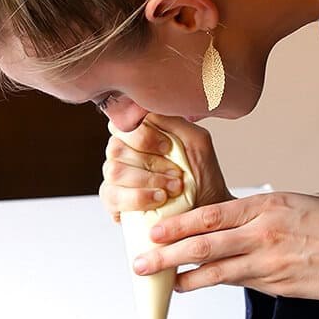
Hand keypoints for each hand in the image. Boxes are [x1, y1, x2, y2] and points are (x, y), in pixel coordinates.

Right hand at [99, 114, 231, 221]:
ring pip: (114, 171)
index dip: (143, 135)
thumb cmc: (202, 176)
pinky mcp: (113, 201)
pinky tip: (159, 200)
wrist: (206, 212)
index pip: (122, 123)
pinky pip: (113, 195)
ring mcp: (115, 177)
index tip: (168, 148)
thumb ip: (173, 120)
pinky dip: (139, 198)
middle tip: (177, 174)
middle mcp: (122, 152)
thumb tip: (146, 107)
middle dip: (151, 163)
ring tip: (173, 189)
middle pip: (116, 148)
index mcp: (138, 133)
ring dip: (148, 181)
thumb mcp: (197, 141)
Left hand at [132, 191, 318, 298]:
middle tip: (141, 262)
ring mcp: (270, 263)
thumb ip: (260, 214)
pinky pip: (241, 284)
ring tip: (165, 283)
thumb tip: (232, 224)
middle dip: (167, 254)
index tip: (154, 230)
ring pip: (217, 272)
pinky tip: (199, 286)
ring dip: (187, 279)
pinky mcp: (278, 286)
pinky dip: (217, 284)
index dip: (178, 225)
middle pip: (204, 245)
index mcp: (265, 206)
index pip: (210, 214)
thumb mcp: (295, 202)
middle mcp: (262, 234)